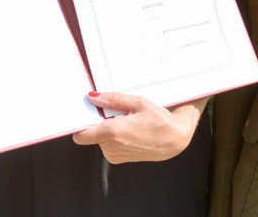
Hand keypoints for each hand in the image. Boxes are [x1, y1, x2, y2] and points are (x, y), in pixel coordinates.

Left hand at [72, 92, 205, 163]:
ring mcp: (115, 155)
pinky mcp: (119, 159)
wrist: (176, 139)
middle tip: (118, 114)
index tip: (87, 114)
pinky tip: (131, 131)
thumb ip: (112, 100)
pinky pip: (108, 146)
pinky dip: (115, 138)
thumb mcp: (138, 103)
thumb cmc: (159, 119)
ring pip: (100, 139)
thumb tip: (92, 97)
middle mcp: (111, 147)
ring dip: (108, 130)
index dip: (81, 124)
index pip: (81, 135)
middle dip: (100, 123)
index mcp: (113, 132)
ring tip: (129, 122)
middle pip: (92, 133)